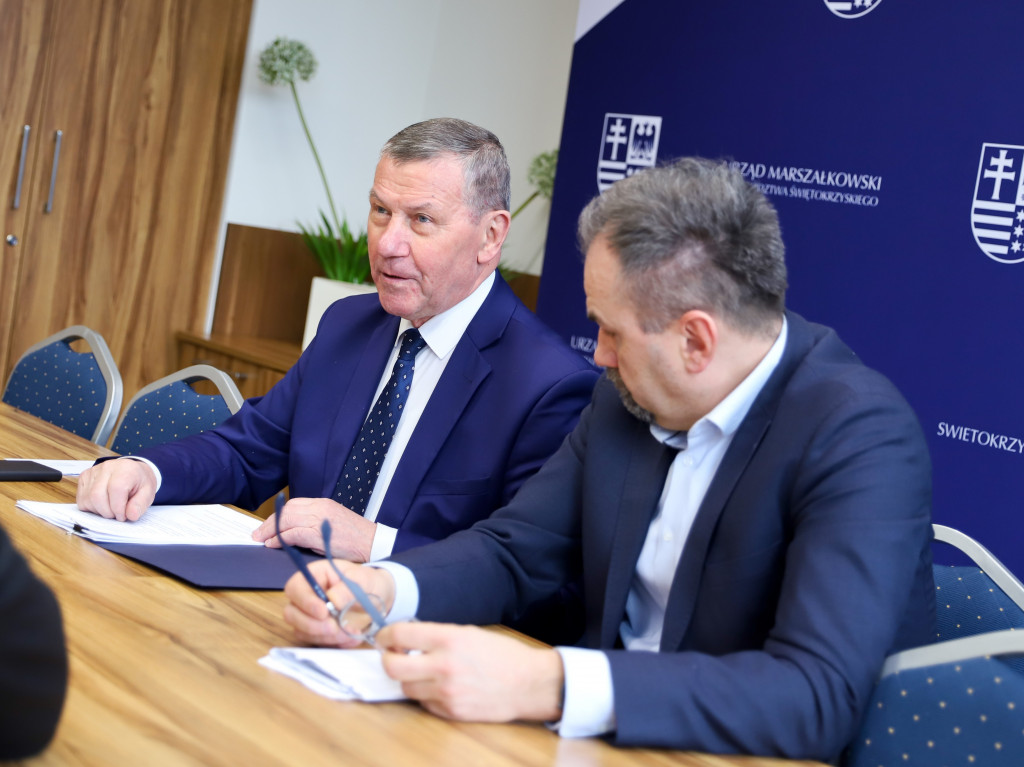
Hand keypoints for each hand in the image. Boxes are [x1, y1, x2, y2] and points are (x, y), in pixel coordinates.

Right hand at [76, 458, 156, 521]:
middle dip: (107, 512)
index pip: (116, 490)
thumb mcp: (148, 493)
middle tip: (117, 514)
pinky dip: (91, 507)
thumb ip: (140, 505)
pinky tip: (102, 504)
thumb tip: (130, 515)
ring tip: (111, 508)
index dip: (118, 508)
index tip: (123, 516)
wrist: (133, 471)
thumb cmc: (139, 482)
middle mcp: (107, 467)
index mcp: (126, 469)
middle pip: (97, 496)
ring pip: (87, 499)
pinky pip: (81, 499)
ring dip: (99, 511)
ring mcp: (93, 471)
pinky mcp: (84, 477)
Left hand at [252, 497, 375, 560]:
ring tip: (261, 539)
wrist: (373, 543)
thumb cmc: (356, 539)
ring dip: (270, 530)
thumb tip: (293, 534)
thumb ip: (314, 525)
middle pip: (287, 511)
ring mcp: (319, 519)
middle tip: (258, 533)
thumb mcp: (333, 525)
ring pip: (286, 520)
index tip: (267, 525)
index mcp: (323, 504)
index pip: (293, 505)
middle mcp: (320, 508)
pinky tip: (272, 544)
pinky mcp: (319, 533)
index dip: (277, 515)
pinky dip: (280, 538)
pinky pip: (293, 533)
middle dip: (269, 522)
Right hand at [283, 559, 395, 646]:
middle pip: (291, 614)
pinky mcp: (316, 632)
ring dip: (325, 636)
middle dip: (312, 625)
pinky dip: (333, 643)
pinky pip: (316, 642)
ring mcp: (308, 616)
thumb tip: (332, 599)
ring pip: (302, 631)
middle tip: (334, 628)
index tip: (323, 612)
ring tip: (350, 632)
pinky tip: (351, 637)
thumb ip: (348, 588)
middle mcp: (306, 596)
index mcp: (314, 576)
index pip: (295, 588)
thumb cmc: (367, 583)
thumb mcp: (364, 580)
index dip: (305, 602)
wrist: (378, 599)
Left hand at [376, 622, 563, 722]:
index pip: (400, 635)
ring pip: (406, 688)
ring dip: (409, 680)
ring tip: (423, 672)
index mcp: (449, 638)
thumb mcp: (469, 633)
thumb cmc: (501, 654)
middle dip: (388, 661)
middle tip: (393, 657)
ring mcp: (446, 692)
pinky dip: (427, 695)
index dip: (386, 636)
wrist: (528, 683)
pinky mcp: (451, 711)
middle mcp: (444, 665)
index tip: (385, 638)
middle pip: (393, 667)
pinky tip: (441, 687)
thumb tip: (408, 639)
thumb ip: (437, 636)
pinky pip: (425, 704)